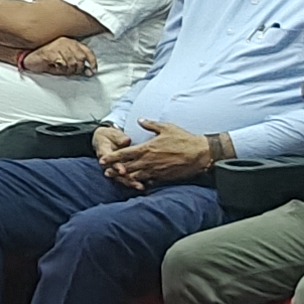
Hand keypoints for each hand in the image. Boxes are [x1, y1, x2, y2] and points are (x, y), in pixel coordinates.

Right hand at [22, 36, 96, 75]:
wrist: (29, 57)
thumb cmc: (47, 59)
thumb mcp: (64, 61)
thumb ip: (75, 64)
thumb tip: (87, 71)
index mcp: (71, 42)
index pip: (87, 51)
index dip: (92, 62)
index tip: (92, 71)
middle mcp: (66, 42)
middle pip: (81, 58)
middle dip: (77, 69)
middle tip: (69, 72)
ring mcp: (58, 45)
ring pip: (72, 62)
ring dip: (67, 70)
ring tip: (60, 69)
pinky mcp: (50, 51)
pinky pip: (62, 63)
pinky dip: (59, 68)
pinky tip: (54, 66)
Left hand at [98, 122, 215, 189]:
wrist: (200, 153)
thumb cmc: (184, 139)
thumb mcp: (166, 127)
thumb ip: (150, 125)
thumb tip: (140, 120)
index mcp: (147, 148)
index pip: (124, 153)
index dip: (112, 157)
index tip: (102, 160)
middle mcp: (149, 161)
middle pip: (126, 167)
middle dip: (114, 170)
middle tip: (105, 172)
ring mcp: (155, 170)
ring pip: (135, 176)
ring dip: (125, 177)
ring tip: (117, 179)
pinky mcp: (163, 177)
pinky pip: (148, 182)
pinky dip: (141, 183)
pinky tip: (136, 184)